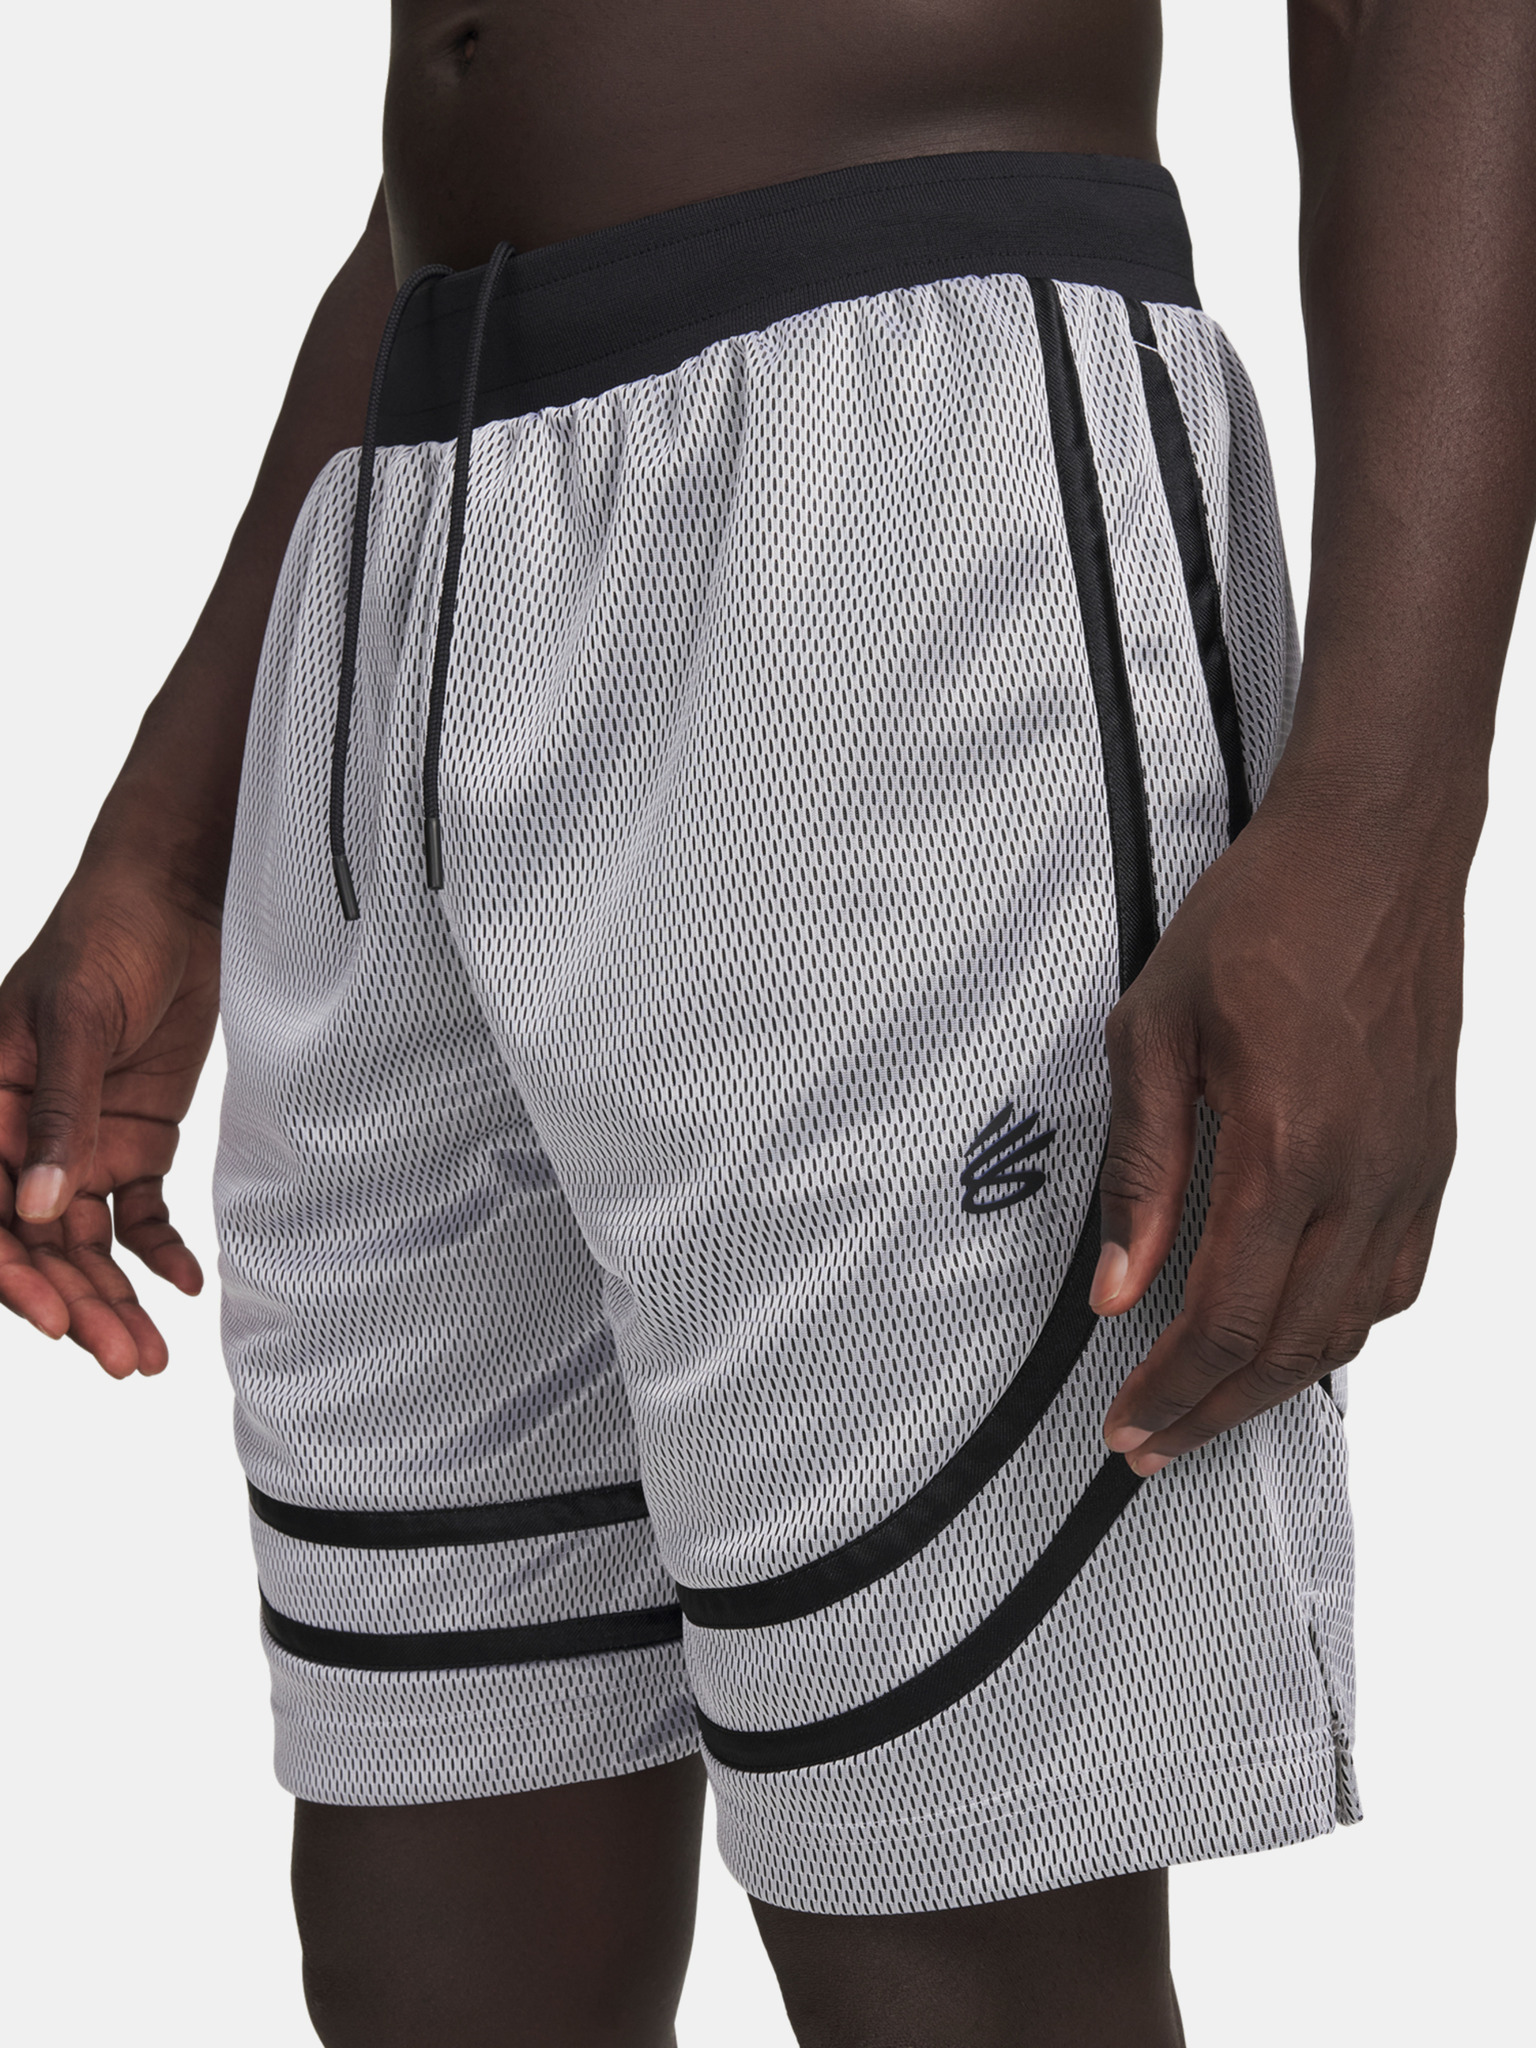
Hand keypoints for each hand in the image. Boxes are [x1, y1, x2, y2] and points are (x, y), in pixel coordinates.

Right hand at [0, 859, 219, 1376]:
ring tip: (150, 1355)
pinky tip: (186, 1286)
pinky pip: (138, 1213)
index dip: (11, 1272)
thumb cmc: (107, 938)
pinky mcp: (134, 1139)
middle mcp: (21, 1137)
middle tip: (121, 1360)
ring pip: (86, 1241)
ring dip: (114, 1297)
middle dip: (74, 1304)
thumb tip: (41, 1208)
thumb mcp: (79, 1021)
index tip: (53, 1321)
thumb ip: (61, 1112)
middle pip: (37, 1241)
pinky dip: (158, 1253)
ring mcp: (78, 1142)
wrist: (178, 901)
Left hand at [1093, 788, 1459, 1473]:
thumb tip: (1118, 1285)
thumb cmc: (1264, 918)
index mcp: (1287, 1146)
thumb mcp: (1154, 1031)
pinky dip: (1340, 1328)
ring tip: (1211, 1404)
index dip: (1171, 1391)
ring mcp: (1411, 1171)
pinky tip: (1295, 1332)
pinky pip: (1396, 1279)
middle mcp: (1363, 1175)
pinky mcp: (1434, 1156)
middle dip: (1213, 1411)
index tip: (1128, 1425)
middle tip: (1153, 1444)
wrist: (1374, 850)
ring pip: (1350, 1326)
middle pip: (1290, 1346)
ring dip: (1276, 1382)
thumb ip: (1142, 1172)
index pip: (1225, 1319)